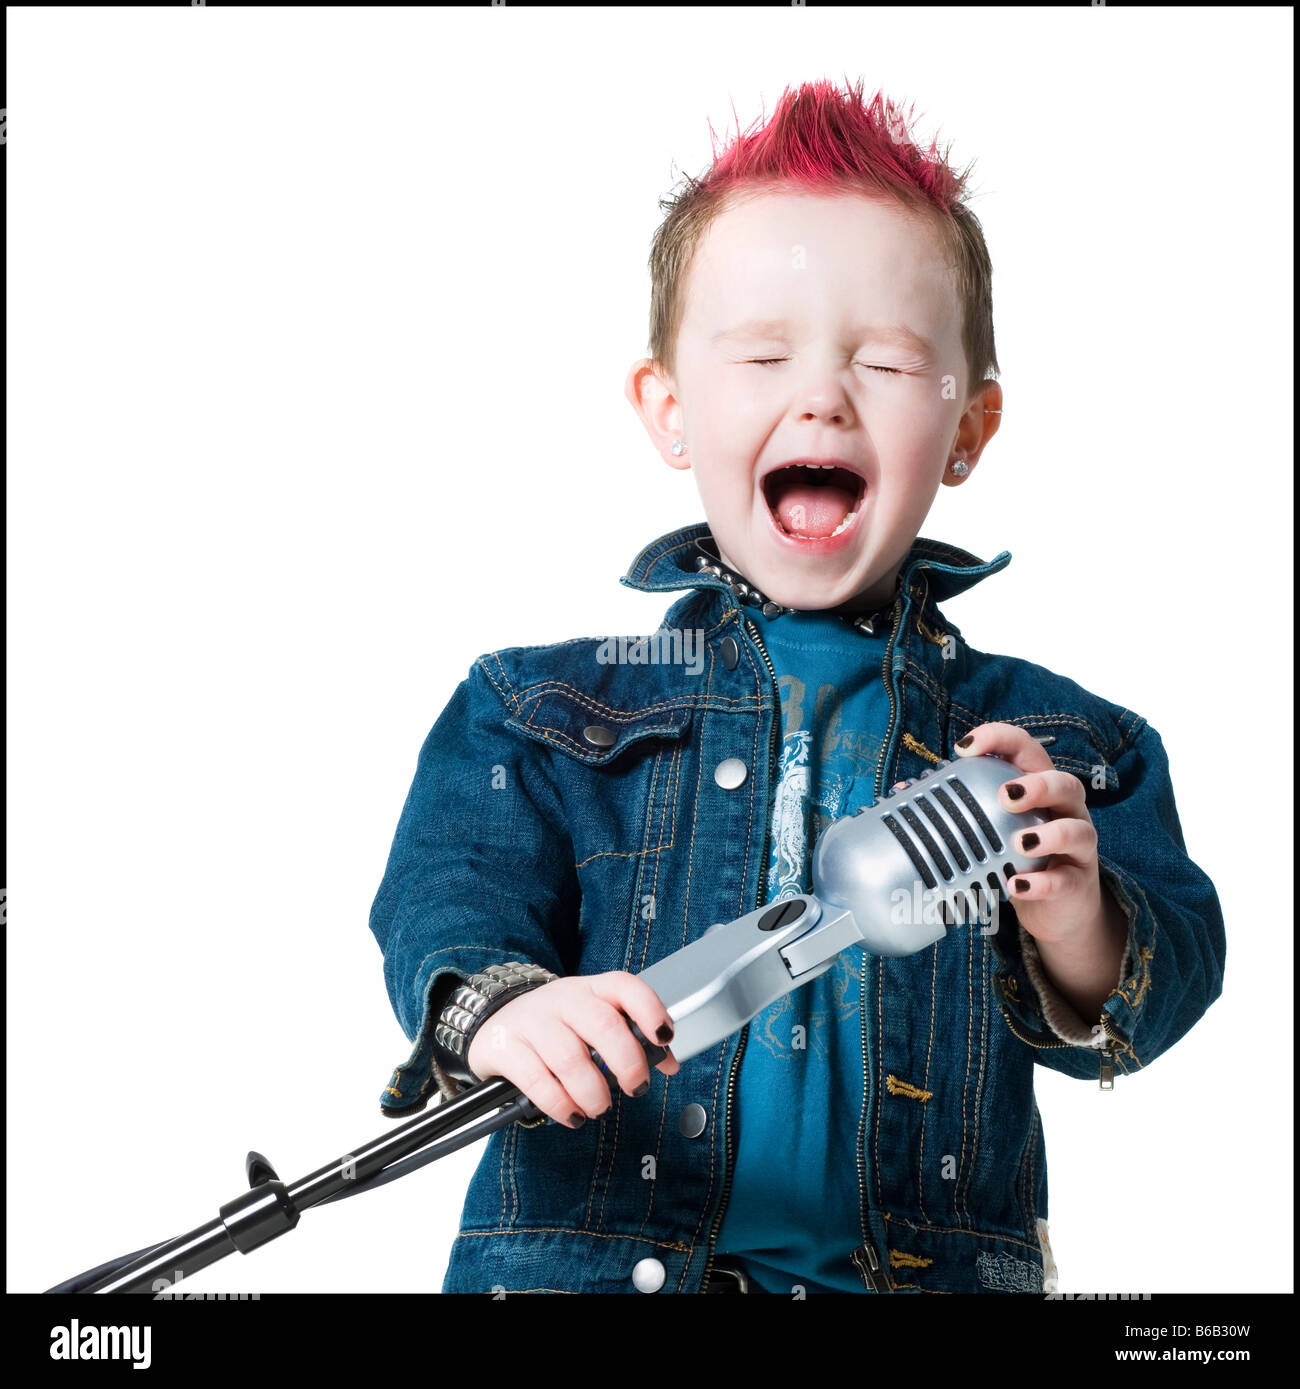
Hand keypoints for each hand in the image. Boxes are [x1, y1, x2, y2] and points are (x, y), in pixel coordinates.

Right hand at [465, 971, 680, 1128]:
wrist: (495, 1018)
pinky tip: (572, 1114)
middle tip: (635, 1087)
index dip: (649, 1010)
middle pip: (602, 1024)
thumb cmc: (557, 1025)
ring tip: (599, 1107)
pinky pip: (536, 1081)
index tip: (663, 1038)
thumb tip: (669, 1062)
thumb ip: (632, 1038)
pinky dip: (560, 1104)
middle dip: (627, 1062)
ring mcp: (532, 1021)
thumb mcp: (592, 1019)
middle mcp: (563, 1000)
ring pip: (570, 1058)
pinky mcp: (506, 1047)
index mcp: (591, 989)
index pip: (625, 987)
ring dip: (593, 1092)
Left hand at [946, 723, 1108, 947]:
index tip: (965, 747)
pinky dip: (1041, 883)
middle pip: (1065, 783)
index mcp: (1039, 788)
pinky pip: (1065, 880)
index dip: (1000, 739)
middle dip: (1036, 785)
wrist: (1058, 908)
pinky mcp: (1078, 883)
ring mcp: (1077, 847)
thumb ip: (958, 807)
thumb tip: (903, 792)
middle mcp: (1064, 811)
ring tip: (1019, 843)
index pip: (1026, 750)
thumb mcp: (993, 828)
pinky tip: (1018, 885)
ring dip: (1049, 834)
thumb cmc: (1022, 856)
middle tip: (1005, 795)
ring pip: (1077, 830)